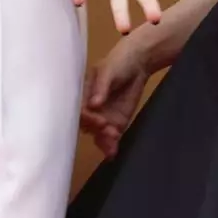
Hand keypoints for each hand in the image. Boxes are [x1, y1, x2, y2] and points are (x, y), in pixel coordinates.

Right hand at [80, 36, 150, 159]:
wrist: (138, 64)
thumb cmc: (117, 63)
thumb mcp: (107, 71)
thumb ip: (101, 87)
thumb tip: (94, 104)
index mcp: (82, 95)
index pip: (79, 110)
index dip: (87, 118)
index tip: (99, 120)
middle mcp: (90, 109)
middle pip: (87, 125)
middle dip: (97, 131)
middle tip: (109, 131)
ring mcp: (103, 117)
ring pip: (97, 134)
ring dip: (103, 141)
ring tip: (113, 142)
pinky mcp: (117, 123)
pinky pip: (110, 137)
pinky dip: (110, 146)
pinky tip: (112, 153)